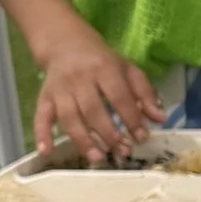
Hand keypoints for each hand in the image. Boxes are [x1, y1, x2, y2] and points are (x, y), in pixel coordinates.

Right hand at [34, 26, 162, 163]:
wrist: (66, 44)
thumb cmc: (102, 61)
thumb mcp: (127, 70)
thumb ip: (145, 93)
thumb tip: (160, 119)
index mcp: (104, 69)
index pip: (118, 97)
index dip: (131, 118)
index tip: (141, 137)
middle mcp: (79, 79)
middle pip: (93, 110)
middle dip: (108, 134)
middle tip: (122, 151)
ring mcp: (59, 90)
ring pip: (69, 118)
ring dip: (83, 140)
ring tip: (98, 157)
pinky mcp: (44, 97)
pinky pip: (40, 116)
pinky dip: (41, 134)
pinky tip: (45, 152)